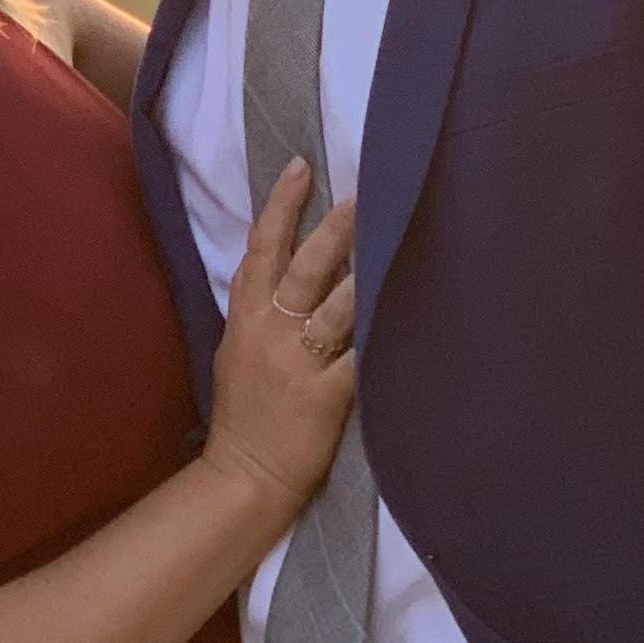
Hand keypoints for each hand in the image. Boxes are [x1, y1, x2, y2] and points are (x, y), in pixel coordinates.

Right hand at [205, 159, 357, 512]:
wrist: (243, 476)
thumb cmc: (246, 414)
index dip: (280, 206)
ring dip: (363, 274)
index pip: (261, 249)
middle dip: (333, 228)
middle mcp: (269, 333)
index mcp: (245, 319)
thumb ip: (259, 311)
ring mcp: (296, 364)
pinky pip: (358, 358)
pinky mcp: (324, 396)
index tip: (301, 166)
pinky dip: (381, 336)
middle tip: (362, 191)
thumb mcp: (236, 352)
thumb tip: (287, 269)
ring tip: (390, 239)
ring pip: (334, 307)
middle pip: (303, 267)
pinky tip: (406, 313)